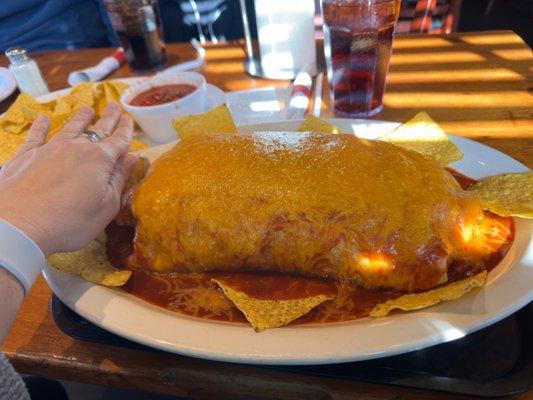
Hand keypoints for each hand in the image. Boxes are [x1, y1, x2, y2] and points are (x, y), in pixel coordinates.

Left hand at [0, 103, 137, 256]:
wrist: (21, 224)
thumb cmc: (72, 220)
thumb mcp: (107, 205)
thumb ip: (119, 179)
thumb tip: (132, 158)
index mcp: (100, 160)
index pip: (118, 141)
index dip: (126, 129)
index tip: (129, 118)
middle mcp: (77, 148)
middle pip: (97, 130)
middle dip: (108, 118)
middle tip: (115, 106)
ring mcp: (50, 149)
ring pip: (70, 128)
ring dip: (80, 118)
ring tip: (88, 109)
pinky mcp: (26, 155)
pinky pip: (36, 135)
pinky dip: (41, 126)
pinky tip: (43, 119)